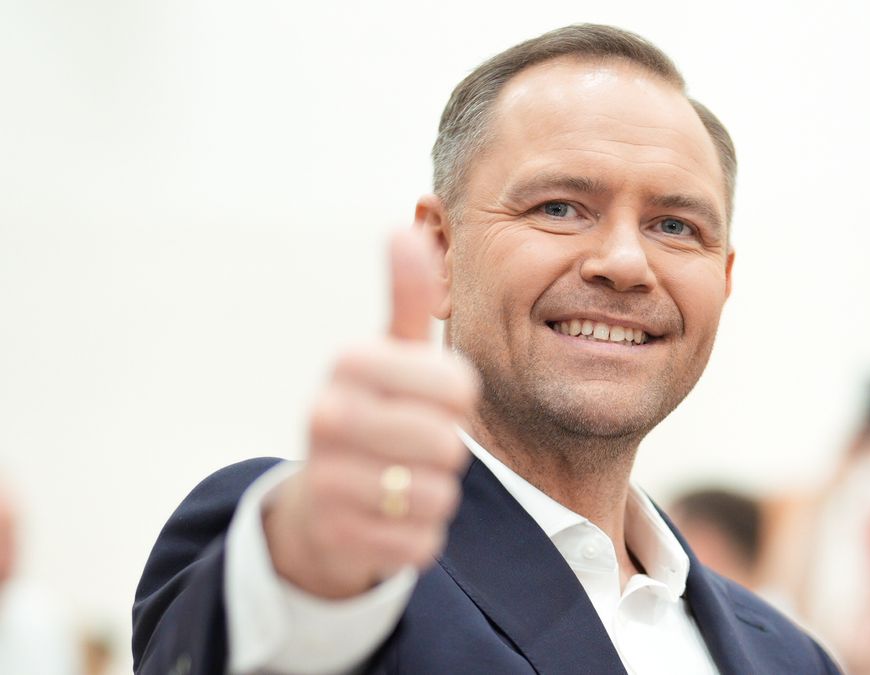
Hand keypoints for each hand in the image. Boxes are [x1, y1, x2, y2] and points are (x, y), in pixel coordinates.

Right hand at [263, 229, 478, 597]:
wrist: (318, 505)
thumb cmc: (371, 415)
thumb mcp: (388, 355)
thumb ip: (406, 298)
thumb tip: (406, 227)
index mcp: (350, 362)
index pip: (459, 386)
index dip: (458, 400)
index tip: (429, 401)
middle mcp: (326, 416)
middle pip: (448, 443)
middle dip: (443, 451)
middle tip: (410, 447)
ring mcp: (327, 479)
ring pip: (438, 495)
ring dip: (433, 495)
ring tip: (397, 481)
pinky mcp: (339, 537)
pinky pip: (424, 541)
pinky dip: (418, 536)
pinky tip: (387, 519)